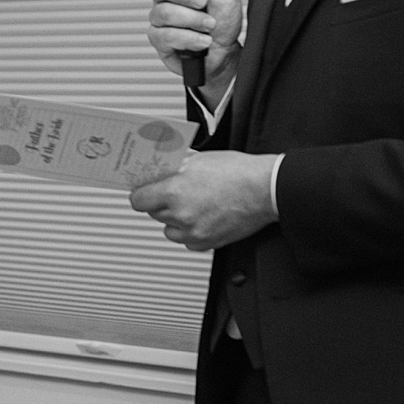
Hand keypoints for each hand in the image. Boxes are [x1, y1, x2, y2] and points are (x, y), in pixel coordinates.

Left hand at [130, 150, 280, 252]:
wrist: (265, 189)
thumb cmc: (237, 172)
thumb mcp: (198, 160)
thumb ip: (175, 168)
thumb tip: (160, 171)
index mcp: (174, 192)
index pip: (138, 200)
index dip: (141, 193)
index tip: (144, 190)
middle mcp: (181, 216)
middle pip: (154, 213)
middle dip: (160, 203)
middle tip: (173, 192)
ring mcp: (194, 232)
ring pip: (169, 229)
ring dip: (174, 219)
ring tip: (190, 205)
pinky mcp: (208, 243)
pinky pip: (187, 241)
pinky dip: (190, 231)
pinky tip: (202, 217)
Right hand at [148, 0, 242, 103]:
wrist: (224, 54)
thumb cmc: (223, 23)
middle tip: (202, 2)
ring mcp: (160, 20)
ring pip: (164, 13)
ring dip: (192, 20)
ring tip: (209, 25)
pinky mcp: (159, 40)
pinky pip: (166, 35)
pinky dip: (188, 38)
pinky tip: (201, 40)